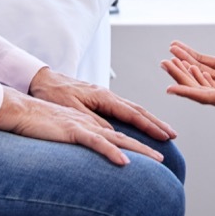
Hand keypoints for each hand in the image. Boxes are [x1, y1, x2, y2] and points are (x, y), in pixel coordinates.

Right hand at [0, 85, 164, 165]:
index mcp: (94, 113)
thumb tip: (104, 141)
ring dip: (139, 148)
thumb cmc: (41, 118)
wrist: (20, 108)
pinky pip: (95, 142)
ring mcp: (84, 123)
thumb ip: (87, 131)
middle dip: (152, 132)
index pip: (125, 118)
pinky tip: (124, 162)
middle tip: (172, 139)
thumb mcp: (70, 124)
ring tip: (157, 159)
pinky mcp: (72, 131)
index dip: (146, 124)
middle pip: (128, 124)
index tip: (163, 133)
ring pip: (117, 136)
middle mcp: (93, 115)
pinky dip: (111, 152)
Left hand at [28, 67, 176, 141]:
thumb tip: (112, 134)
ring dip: (148, 120)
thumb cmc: (53, 94)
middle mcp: (107, 95)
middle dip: (156, 123)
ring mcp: (103, 96)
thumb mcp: (71, 110)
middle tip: (173, 134)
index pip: (132, 114)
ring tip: (162, 130)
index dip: (149, 126)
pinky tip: (139, 124)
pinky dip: (135, 117)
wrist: (41, 80)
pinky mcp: (98, 99)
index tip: (165, 136)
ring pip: (132, 109)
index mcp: (104, 97)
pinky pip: (122, 110)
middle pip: (138, 110)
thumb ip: (92, 121)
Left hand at [165, 70, 214, 159]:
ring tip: (171, 58)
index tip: (169, 89)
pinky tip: (192, 63)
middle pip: (198, 87)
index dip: (187, 92)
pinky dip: (199, 72)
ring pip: (202, 83)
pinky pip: (211, 82)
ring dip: (186, 71)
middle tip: (163, 62)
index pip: (207, 96)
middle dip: (180, 75)